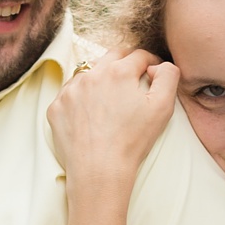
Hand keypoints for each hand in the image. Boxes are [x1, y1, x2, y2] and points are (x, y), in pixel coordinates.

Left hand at [49, 49, 178, 191]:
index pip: (139, 55)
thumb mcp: (163, 107)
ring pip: (89, 71)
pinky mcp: (57, 106)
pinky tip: (93, 112)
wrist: (99, 168)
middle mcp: (91, 75)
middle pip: (112, 56)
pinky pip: (71, 92)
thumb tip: (160, 65)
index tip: (154, 73)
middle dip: (127, 62)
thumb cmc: (133, 139)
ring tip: (112, 96)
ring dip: (102, 77)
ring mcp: (70, 90)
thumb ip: (168, 76)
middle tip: (135, 78)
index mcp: (119, 72)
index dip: (152, 62)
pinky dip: (83, 95)